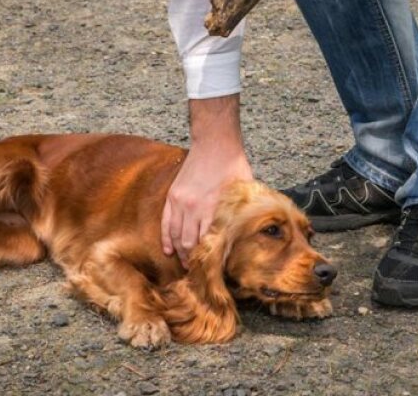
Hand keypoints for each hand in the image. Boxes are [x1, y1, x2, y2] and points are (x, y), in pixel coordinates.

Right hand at [162, 95, 253, 266]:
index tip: (214, 272)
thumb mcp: (245, 191)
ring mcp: (180, 203)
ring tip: (186, 265)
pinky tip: (168, 251)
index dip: (210, 261)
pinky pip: (166, 224)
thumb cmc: (234, 166)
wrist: (215, 143)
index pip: (209, 243)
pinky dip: (166, 239)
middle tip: (198, 274)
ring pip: (176, 237)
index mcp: (214, 209)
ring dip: (180, 253)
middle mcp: (194, 208)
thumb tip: (252, 234)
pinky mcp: (172, 197)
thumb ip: (243, 214)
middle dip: (193, 262)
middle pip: (189, 244)